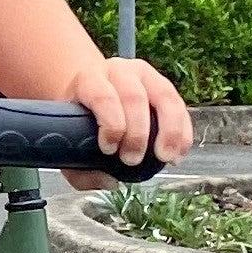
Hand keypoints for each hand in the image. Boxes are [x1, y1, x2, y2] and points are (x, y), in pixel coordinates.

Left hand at [62, 53, 191, 184]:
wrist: (91, 91)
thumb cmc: (79, 119)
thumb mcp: (68, 140)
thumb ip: (80, 169)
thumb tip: (109, 182)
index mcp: (89, 80)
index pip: (102, 96)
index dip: (110, 124)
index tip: (108, 149)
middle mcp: (117, 71)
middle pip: (134, 97)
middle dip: (137, 133)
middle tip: (132, 160)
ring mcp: (144, 75)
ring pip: (164, 96)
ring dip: (168, 130)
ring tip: (165, 157)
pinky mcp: (163, 85)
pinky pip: (179, 106)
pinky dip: (183, 131)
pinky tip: (179, 153)